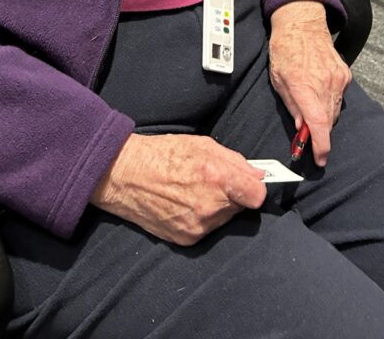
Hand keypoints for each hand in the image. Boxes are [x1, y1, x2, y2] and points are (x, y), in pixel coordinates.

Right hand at [90, 133, 266, 245]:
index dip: (256, 188)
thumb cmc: (162, 154)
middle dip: (233, 195)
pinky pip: (207, 229)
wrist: (126, 175)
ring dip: (217, 207)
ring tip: (194, 191)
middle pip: (241, 207)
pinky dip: (201, 218)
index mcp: (216, 177)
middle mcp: (209, 206)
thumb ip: (234, 161)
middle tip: (213, 182)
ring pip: (224, 219)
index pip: (257, 196)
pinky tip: (184, 204)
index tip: (251, 185)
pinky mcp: (187, 239)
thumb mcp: (202, 144)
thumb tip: (258, 174)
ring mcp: (198, 226)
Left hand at [268, 1, 351, 167]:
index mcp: (305, 87)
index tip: (320, 158)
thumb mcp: (278, 79)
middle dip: (318, 133)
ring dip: (324, 117)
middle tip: (307, 134)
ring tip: (311, 106)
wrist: (302, 23)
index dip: (321, 146)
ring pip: (335, 111)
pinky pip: (340, 98)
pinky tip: (320, 92)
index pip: (318, 124)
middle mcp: (325, 84)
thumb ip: (291, 105)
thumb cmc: (285, 48)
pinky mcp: (344, 74)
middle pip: (327, 122)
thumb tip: (301, 126)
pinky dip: (331, 101)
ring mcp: (338, 79)